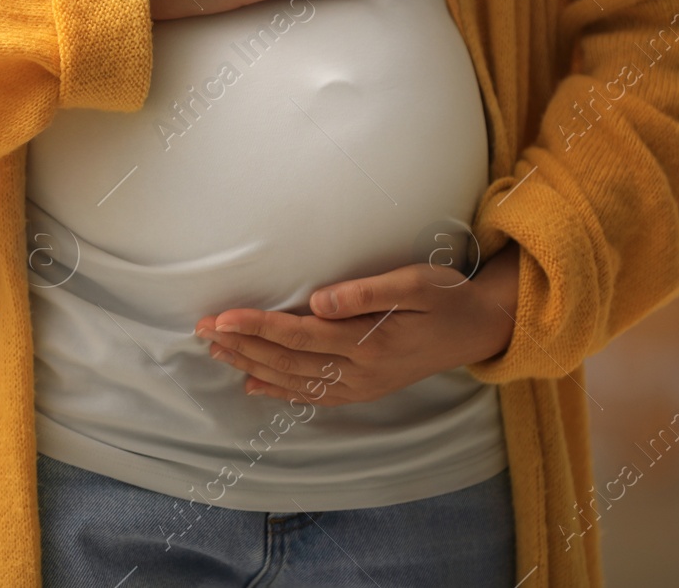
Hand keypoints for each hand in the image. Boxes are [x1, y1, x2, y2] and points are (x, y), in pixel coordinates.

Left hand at [194, 247, 520, 405]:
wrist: (477, 330)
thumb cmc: (446, 297)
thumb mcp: (416, 283)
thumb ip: (366, 293)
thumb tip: (318, 301)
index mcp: (369, 342)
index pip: (299, 335)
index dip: (258, 327)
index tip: (223, 318)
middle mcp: (360, 371)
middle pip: (288, 361)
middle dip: (242, 346)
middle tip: (202, 331)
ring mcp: (361, 386)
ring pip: (294, 380)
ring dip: (252, 365)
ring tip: (217, 351)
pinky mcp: (363, 389)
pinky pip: (313, 395)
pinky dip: (279, 391)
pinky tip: (253, 384)